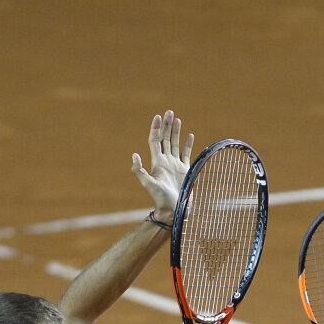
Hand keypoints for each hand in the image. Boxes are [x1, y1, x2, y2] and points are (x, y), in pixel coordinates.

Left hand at [131, 110, 194, 224]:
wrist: (172, 211)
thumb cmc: (160, 199)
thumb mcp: (148, 185)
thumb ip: (139, 171)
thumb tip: (134, 155)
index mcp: (157, 162)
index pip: (155, 141)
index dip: (156, 128)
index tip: (159, 117)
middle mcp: (166, 161)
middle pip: (165, 139)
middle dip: (167, 125)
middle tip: (169, 112)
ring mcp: (175, 165)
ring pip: (175, 144)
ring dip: (176, 132)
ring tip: (177, 119)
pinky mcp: (185, 170)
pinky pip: (187, 154)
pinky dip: (188, 145)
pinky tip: (189, 135)